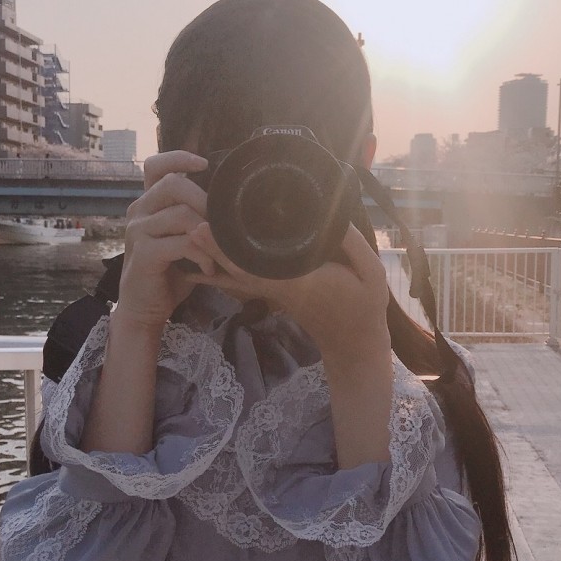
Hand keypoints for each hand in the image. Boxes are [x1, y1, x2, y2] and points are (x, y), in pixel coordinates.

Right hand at [116, 152, 215, 328]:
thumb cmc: (168, 273)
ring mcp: (138, 231)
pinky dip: (202, 254)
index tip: (204, 164)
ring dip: (210, 234)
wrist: (144, 308)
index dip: (179, 157)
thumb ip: (195, 219)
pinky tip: (209, 268)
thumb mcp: (182, 240)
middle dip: (205, 200)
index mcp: (147, 204)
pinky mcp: (144, 253)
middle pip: (174, 184)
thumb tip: (230, 203)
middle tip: (224, 224)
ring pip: (182, 214)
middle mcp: (139, 211)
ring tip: (220, 254)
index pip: (155, 166)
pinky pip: (183, 242)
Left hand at [191, 223, 391, 365]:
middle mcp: (280, 286)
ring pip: (239, 275)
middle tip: (190, 226)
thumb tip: (334, 217)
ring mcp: (276, 292)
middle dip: (215, 248)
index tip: (211, 229)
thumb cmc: (364, 306)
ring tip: (194, 234)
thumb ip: (353, 245)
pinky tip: (214, 257)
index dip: (230, 250)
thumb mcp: (371, 273)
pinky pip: (247, 279)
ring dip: (217, 256)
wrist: (354, 343)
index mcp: (299, 281)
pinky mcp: (278, 293)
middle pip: (238, 268)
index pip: (256, 265)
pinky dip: (229, 266)